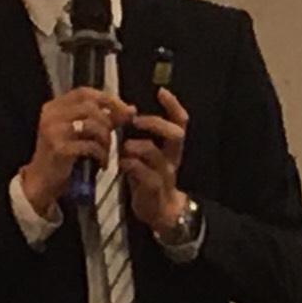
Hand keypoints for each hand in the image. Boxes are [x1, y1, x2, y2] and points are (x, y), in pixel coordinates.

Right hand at [19, 88, 135, 216]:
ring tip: (106, 151)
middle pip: (89, 107)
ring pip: (91, 125)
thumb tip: (130, 110)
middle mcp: (51, 115)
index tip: (125, 110)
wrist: (42, 181)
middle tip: (114, 135)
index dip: (107, 99)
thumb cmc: (63, 155)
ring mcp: (53, 131)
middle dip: (108, 121)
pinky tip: (102, 163)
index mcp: (54, 107)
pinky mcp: (59, 149)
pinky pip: (89, 145)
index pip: (84, 93)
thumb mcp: (80, 133)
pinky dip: (101, 154)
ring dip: (106, 139)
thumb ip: (103, 118)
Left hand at [120, 87, 189, 235]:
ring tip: (122, 148)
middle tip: (136, 120)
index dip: (173, 105)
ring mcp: (165, 173)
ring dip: (135, 146)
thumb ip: (138, 138)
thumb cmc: (149, 178)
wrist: (160, 211)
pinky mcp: (154, 188)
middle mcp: (172, 157)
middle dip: (155, 123)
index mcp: (171, 147)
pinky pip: (144, 173)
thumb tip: (123, 115)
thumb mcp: (147, 156)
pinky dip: (130, 165)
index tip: (161, 91)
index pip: (180, 121)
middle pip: (175, 134)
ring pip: (155, 153)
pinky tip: (121, 165)